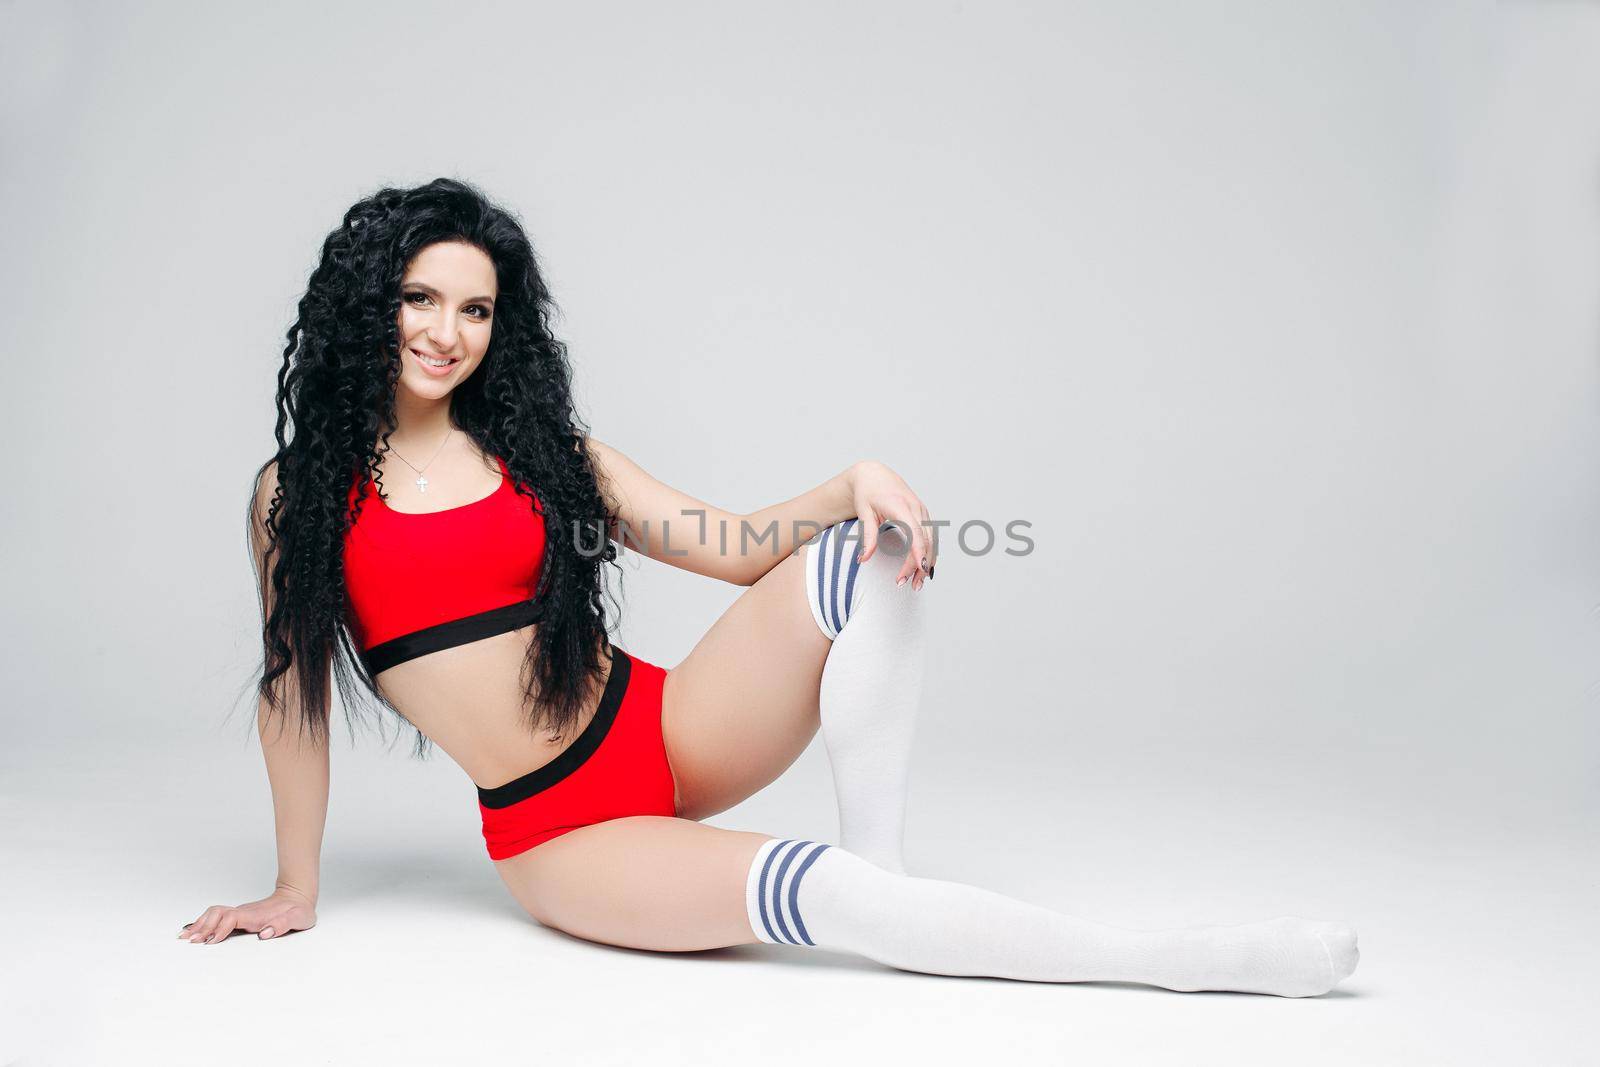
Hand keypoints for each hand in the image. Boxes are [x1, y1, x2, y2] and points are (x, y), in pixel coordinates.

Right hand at [179, 885, 316, 944]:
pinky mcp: (240, 916)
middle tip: (188, 941)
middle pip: (216, 914)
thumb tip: (264, 934)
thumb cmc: (299, 910)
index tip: (210, 941)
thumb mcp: (298, 918)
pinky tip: (194, 930)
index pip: (231, 919)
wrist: (298, 896)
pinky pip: (217, 916)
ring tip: (184, 936)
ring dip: (199, 923)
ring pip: (214, 913)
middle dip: (202, 927)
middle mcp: (245, 912)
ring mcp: (241, 913)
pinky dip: (204, 922)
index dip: (220, 929)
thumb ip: (282, 925)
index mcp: (256, 915)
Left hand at [846, 460, 936, 590]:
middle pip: (925, 540)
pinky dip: (929, 554)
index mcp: (900, 505)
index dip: (918, 552)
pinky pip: (931, 537)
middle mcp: (916, 508)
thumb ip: (867, 536)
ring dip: (926, 563)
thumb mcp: (863, 512)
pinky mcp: (923, 515)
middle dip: (920, 565)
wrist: (874, 475)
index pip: (915, 532)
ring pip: (931, 541)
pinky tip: (923, 570)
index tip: (918, 570)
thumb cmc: (867, 493)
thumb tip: (864, 559)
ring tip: (916, 583)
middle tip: (909, 585)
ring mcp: (922, 510)